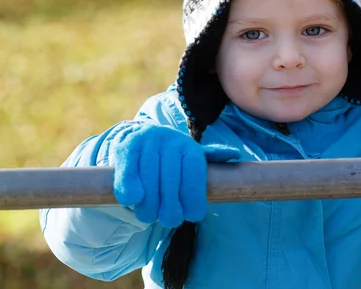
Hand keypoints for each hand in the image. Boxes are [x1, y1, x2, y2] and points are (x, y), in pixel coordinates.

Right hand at [111, 124, 240, 226]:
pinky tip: (133, 200)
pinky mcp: (126, 147)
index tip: (192, 215)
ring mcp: (147, 141)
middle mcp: (169, 139)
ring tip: (149, 216)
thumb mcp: (190, 158)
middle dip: (171, 206)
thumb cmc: (170, 158)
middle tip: (170, 221)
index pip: (195, 173)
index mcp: (189, 146)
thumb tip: (234, 154)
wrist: (137, 139)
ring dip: (149, 204)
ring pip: (149, 178)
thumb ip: (210, 159)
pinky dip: (129, 188)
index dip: (194, 197)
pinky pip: (128, 171)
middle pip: (171, 179)